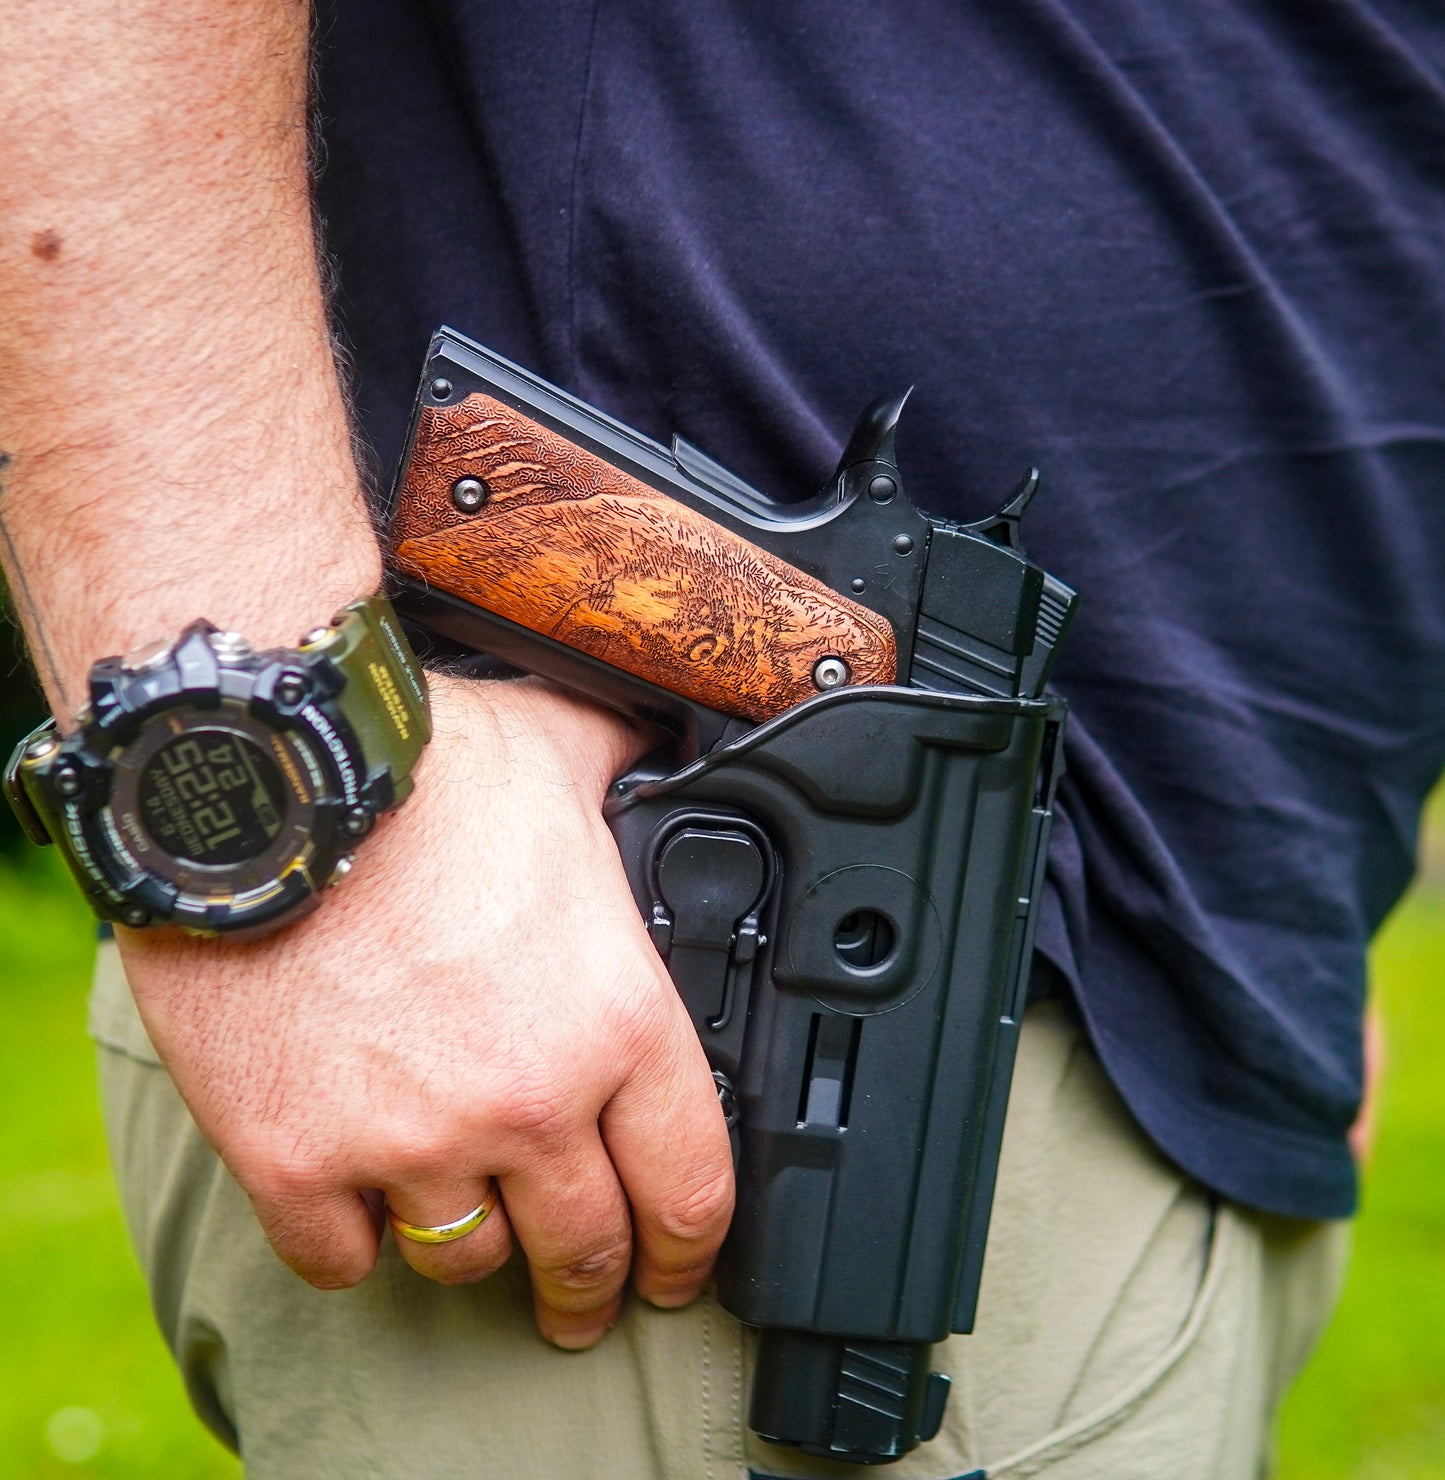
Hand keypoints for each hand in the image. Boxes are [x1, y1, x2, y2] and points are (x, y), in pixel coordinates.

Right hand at [115, 675, 733, 1348]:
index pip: (689, 1187)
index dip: (690, 1249)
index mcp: (614, 1019)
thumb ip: (630, 772)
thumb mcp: (565, 751)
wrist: (266, 777)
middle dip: (588, 1288)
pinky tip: (359, 1206)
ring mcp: (407, 1140)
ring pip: (464, 1258)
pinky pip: (338, 1257)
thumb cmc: (420, 766)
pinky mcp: (292, 1156)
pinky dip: (353, 1239)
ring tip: (468, 1221)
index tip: (675, 1270)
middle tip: (579, 1302)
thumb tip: (667, 743)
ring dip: (472, 1246)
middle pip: (582, 1249)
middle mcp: (527, 1101)